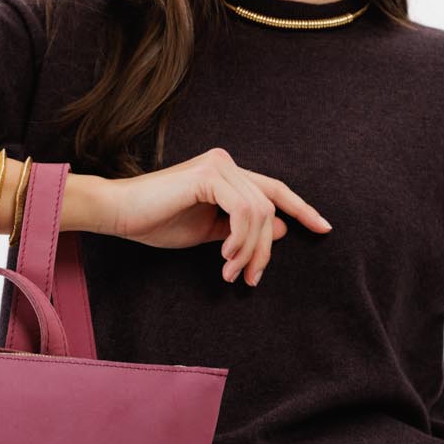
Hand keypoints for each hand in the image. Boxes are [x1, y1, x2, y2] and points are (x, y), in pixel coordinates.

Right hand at [100, 147, 332, 284]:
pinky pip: (244, 211)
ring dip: (249, 250)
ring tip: (231, 272)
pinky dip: (240, 239)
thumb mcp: (209, 231)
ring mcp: (219, 166)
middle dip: (265, 250)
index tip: (324, 229)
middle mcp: (227, 163)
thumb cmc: (156, 221)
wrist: (119, 213)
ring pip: (260, 213)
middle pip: (270, 208)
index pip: (274, 190)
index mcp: (227, 174)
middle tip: (250, 279)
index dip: (302, 209)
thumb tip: (281, 231)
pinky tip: (224, 256)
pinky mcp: (209, 175)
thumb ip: (242, 229)